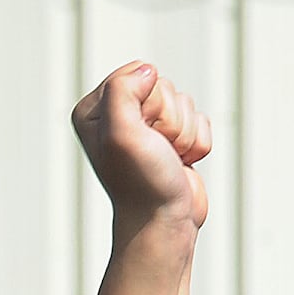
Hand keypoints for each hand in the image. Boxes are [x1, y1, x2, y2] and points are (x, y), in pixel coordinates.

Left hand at [71, 61, 209, 232]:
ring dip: (183, 134)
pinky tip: (180, 164)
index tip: (140, 135)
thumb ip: (122, 90)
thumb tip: (147, 71)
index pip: (137, 73)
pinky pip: (200, 120)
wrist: (163, 223)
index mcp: (93, 110)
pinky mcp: (172, 140)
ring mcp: (146, 128)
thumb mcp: (120, 133)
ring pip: (184, 103)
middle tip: (156, 151)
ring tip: (167, 160)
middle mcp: (117, 116)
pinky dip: (196, 143)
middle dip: (168, 120)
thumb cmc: (140, 183)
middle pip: (164, 87)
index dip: (149, 102)